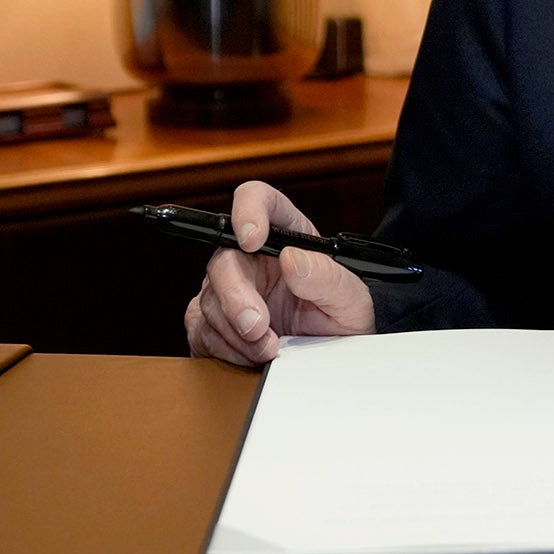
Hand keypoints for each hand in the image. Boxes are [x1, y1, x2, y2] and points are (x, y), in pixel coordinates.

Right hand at [184, 179, 375, 366]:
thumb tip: (292, 258)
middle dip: (236, 297)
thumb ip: (327, 277)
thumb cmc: (346, 314)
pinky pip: (202, 331)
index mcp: (286, 233)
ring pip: (209, 300)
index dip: (248, 210)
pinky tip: (250, 355)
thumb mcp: (352, 298)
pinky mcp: (215, 322)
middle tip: (258, 327)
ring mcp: (230, 288)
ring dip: (235, 331)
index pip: (258, 199)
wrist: (338, 353)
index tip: (252, 238)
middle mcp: (252, 256)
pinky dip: (225, 348)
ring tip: (268, 348)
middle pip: (223, 259)